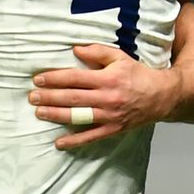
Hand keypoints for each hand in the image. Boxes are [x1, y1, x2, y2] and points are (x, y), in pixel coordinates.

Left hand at [29, 43, 177, 147]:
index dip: (55, 78)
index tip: (38, 79)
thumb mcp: (120, 58)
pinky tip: (58, 143)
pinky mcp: (113, 129)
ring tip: (39, 113)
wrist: (161, 96)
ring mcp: (109, 115)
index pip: (75, 78)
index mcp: (108, 78)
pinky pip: (91, 136)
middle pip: (73, 97)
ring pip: (78, 116)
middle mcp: (107, 98)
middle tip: (32, 97)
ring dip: (56, 115)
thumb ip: (97, 52)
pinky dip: (74, 141)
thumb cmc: (137, 75)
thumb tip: (75, 50)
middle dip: (50, 97)